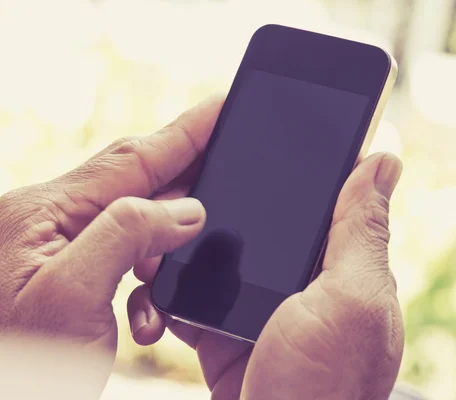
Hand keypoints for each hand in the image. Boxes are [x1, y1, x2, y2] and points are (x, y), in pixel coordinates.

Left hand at [0, 96, 224, 397]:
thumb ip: (128, 233)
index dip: (182, 134)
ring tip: (176, 270)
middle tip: (230, 161)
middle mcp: (47, 215)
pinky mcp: (74, 262)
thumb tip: (186, 210)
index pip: (128, 160)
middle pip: (133, 180)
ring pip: (135, 216)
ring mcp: (59, 238)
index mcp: (40, 211)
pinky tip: (148, 307)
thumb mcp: (75, 294)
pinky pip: (127, 249)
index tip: (222, 107)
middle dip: (184, 180)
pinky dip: (150, 272)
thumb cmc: (30, 364)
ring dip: (166, 242)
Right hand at [130, 153, 403, 398]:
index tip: (236, 137)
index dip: (276, 168)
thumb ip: (360, 233)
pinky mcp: (218, 331)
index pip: (305, 198)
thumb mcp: (351, 301)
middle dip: (208, 208)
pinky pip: (186, 297)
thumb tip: (382, 161)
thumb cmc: (324, 384)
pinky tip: (152, 285)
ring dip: (179, 247)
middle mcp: (293, 282)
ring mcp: (252, 307)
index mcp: (332, 265)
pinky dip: (165, 291)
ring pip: (209, 256)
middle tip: (174, 192)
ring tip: (153, 237)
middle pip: (247, 223)